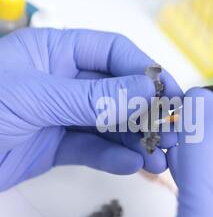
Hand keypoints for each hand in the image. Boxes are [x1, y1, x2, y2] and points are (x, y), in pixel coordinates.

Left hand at [0, 28, 181, 190]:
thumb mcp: (35, 97)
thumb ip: (92, 97)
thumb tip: (146, 93)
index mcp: (55, 51)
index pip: (112, 52)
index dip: (145, 70)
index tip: (171, 94)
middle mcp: (62, 80)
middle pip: (117, 90)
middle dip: (147, 111)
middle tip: (174, 133)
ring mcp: (59, 115)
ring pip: (109, 123)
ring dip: (136, 139)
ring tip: (161, 156)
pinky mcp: (54, 147)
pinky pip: (92, 149)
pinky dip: (113, 157)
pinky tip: (133, 165)